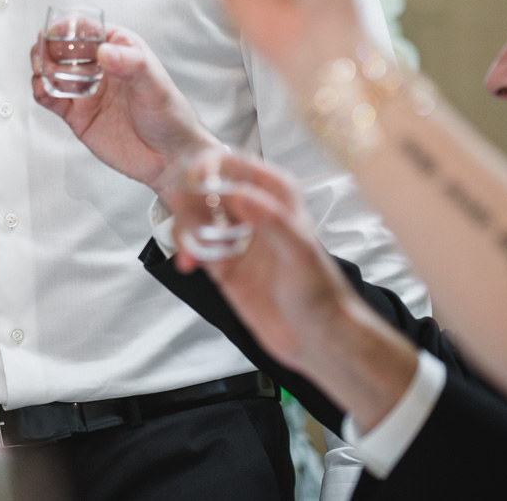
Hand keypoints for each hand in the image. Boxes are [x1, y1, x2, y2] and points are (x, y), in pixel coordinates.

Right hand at [32, 25, 216, 191]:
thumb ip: (132, 65)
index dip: (67, 27)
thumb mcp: (155, 85)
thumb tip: (105, 52)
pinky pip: (51, 98)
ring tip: (42, 73)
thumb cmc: (170, 116)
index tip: (53, 31)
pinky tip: (42, 90)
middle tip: (43, 55)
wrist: (169, 158)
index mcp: (119, 48)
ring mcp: (86, 90)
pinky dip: (41, 92)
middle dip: (47, 48)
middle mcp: (99, 67)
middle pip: (62, 49)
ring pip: (52, 72)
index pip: (87, 29)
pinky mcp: (76, 114)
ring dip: (41, 68)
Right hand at [169, 152, 352, 370]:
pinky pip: (195, 248)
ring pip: (197, 218)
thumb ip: (271, 220)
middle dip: (190, 201)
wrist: (318, 339)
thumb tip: (241, 195)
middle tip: (185, 220)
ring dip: (185, 229)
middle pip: (208, 190)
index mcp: (278, 197)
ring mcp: (237, 239)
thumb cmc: (321, 295)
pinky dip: (186, 252)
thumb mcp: (298, 252)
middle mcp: (255, 213)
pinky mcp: (224, 265)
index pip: (237, 166)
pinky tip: (188, 263)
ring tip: (187, 249)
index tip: (193, 178)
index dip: (211, 167)